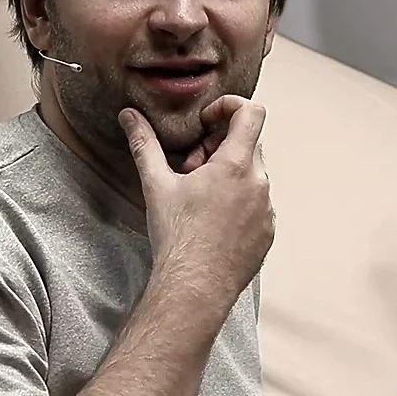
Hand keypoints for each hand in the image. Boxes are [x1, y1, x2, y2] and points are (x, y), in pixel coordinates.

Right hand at [119, 96, 274, 300]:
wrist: (194, 288)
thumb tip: (129, 116)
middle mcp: (259, 184)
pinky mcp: (267, 233)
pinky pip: (257, 205)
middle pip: (247, 144)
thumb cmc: (177, 237)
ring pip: (252, 176)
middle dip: (219, 147)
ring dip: (228, 176)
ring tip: (199, 198)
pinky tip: (212, 221)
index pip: (251, 113)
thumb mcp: (156, 184)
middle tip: (191, 168)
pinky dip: (238, 203)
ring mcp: (267, 211)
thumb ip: (144, 143)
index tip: (206, 122)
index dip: (228, 107)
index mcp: (236, 165)